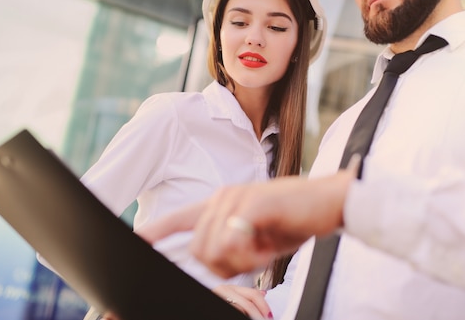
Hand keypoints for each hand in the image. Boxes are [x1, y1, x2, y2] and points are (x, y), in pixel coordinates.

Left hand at [138, 170, 353, 278]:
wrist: (328, 202)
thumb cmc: (295, 221)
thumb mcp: (258, 239)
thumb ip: (234, 246)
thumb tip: (217, 264)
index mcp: (223, 203)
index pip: (181, 218)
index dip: (157, 231)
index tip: (136, 240)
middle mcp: (224, 197)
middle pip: (198, 249)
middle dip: (223, 267)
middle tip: (253, 262)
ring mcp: (236, 198)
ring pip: (213, 250)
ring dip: (240, 264)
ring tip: (264, 252)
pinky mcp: (251, 204)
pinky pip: (233, 245)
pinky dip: (251, 258)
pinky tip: (267, 250)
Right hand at [213, 284, 272, 318]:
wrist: (195, 303)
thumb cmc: (218, 300)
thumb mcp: (231, 298)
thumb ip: (244, 296)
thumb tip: (264, 294)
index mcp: (229, 287)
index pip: (252, 293)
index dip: (264, 305)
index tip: (270, 315)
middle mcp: (223, 289)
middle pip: (249, 301)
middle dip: (260, 312)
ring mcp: (218, 296)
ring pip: (242, 307)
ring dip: (253, 316)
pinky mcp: (217, 301)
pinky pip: (234, 309)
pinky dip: (242, 315)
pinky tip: (246, 318)